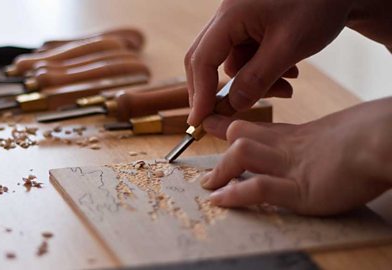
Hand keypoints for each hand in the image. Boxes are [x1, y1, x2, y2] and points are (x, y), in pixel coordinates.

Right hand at [185, 0, 354, 125]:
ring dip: (254, 82)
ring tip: (288, 86)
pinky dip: (263, 71)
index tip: (198, 121)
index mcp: (231, 15)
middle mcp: (227, 16)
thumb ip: (258, 78)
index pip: (202, 59)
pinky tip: (288, 71)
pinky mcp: (250, 27)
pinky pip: (246, 58)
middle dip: (219, 90)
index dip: (199, 93)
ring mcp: (238, 21)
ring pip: (232, 64)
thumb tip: (233, 106)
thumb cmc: (319, 5)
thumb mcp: (289, 46)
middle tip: (230, 113)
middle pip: (206, 60)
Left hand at [200, 98, 391, 215]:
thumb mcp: (343, 136)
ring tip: (208, 185)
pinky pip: (258, 188)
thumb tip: (332, 147)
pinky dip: (235, 195)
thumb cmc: (374, 137)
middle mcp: (290, 148)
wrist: (386, 141)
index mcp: (300, 136)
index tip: (213, 122)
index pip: (259, 128)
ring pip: (243, 156)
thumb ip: (327, 142)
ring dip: (222, 170)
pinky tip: (219, 200)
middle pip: (244, 136)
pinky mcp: (299, 190)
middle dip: (220, 144)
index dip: (233, 126)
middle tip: (203, 158)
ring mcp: (292, 167)